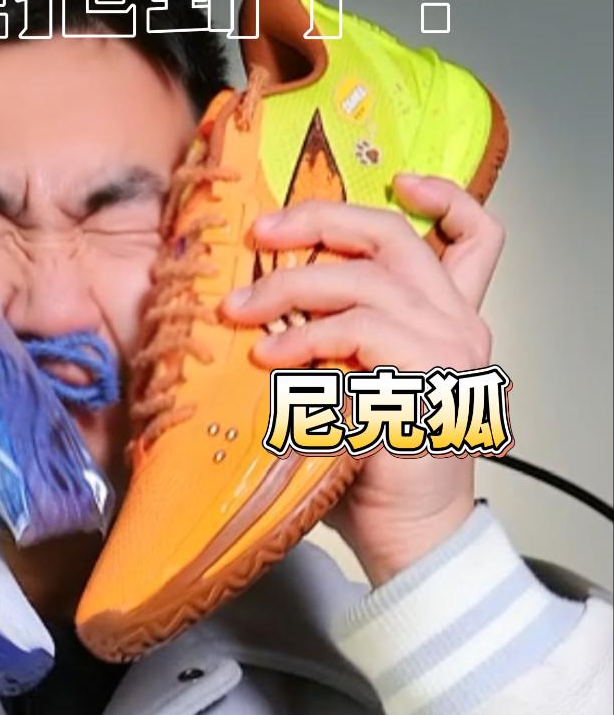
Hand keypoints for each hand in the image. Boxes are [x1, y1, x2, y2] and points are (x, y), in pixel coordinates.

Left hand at [222, 175, 504, 585]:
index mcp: (447, 317)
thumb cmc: (369, 466)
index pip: (475, 236)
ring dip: (290, 287)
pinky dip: (305, 336)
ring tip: (240, 312)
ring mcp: (448, 349)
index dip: (441, 195)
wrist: (406, 536)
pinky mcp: (425, 380)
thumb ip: (336, 330)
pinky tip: (271, 354)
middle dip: (318, 220)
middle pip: (394, 235)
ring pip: (365, 278)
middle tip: (260, 232)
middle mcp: (457, 323)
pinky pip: (357, 332)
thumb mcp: (352, 380)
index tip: (395, 179)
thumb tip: (258, 291)